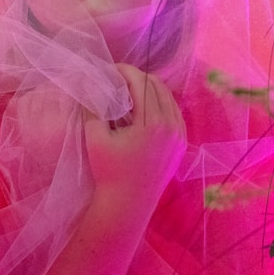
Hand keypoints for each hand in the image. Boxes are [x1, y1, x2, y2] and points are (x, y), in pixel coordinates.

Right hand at [83, 64, 186, 202]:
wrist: (127, 204)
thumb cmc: (108, 172)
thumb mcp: (95, 138)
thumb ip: (94, 108)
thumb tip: (92, 85)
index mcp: (151, 123)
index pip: (141, 83)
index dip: (126, 71)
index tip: (111, 70)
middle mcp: (170, 126)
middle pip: (157, 86)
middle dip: (137, 77)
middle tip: (118, 78)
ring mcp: (179, 135)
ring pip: (168, 98)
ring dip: (150, 89)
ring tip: (131, 90)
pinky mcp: (181, 143)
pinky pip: (174, 113)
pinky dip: (161, 103)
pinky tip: (145, 106)